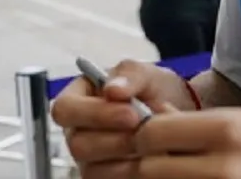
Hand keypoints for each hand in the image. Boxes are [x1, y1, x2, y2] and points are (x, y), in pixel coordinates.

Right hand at [52, 60, 193, 176]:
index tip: (130, 112)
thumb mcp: (144, 73)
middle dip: (116, 139)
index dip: (94, 113)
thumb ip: (129, 75)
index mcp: (76, 99)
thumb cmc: (151, 90)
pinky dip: (135, 171)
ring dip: (127, 157)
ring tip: (152, 142)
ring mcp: (89, 160)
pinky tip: (153, 157)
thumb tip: (112, 89)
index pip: (65, 109)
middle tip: (145, 130)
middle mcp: (77, 132)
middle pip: (77, 145)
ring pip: (93, 170)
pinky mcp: (106, 178)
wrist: (176, 112)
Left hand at [133, 107, 240, 178]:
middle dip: (145, 167)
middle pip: (150, 168)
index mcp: (229, 129)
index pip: (153, 133)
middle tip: (155, 166)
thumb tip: (158, 121)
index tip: (147, 144)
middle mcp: (224, 165)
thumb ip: (206, 126)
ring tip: (175, 176)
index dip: (143, 139)